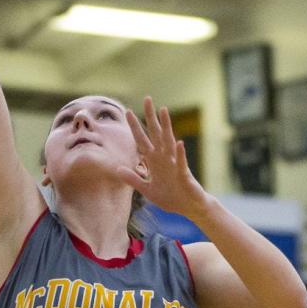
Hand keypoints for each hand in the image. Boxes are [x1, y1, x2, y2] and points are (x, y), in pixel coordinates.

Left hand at [118, 97, 207, 216]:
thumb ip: (134, 179)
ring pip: (169, 141)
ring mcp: (174, 164)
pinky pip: (181, 162)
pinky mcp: (183, 174)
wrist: (189, 208)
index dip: (135, 127)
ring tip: (163, 110)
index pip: (142, 141)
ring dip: (166, 126)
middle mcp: (164, 158)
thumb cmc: (171, 198)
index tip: (128, 112)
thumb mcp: (147, 189)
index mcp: (155, 161)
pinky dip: (180, 154)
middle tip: (147, 99)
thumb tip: (118, 169)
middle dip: (151, 117)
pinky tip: (179, 143)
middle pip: (156, 134)